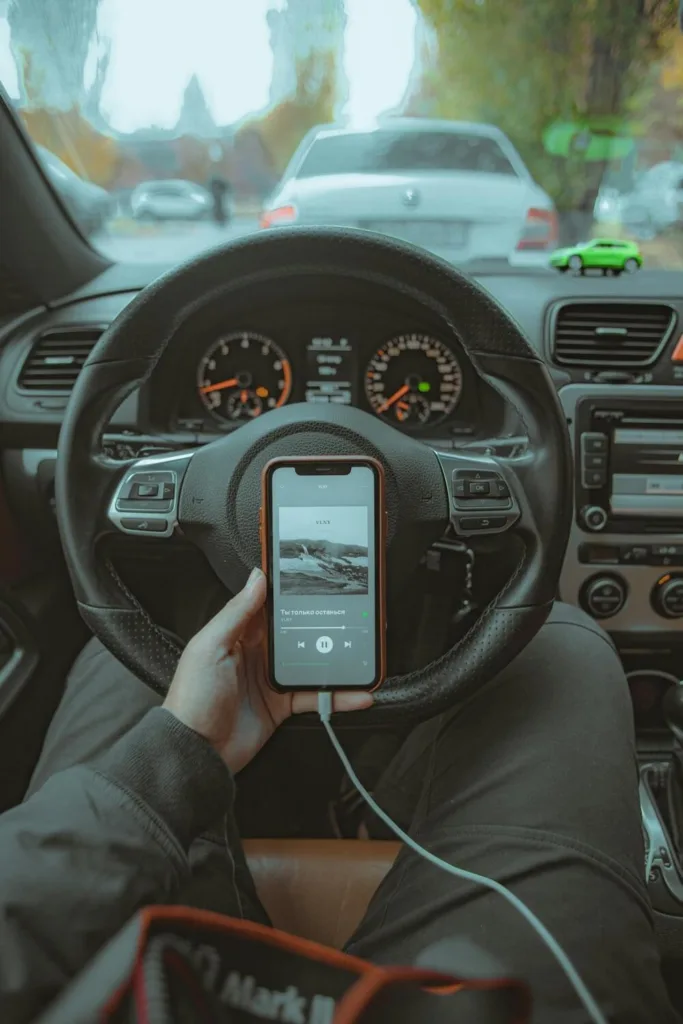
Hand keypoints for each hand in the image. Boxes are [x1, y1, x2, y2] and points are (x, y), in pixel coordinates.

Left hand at [162, 568, 372, 772]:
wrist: (196, 750)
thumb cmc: (192, 698)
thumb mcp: (210, 646)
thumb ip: (236, 613)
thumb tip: (257, 578)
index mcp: (237, 633)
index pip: (267, 604)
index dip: (289, 591)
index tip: (315, 578)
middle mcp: (257, 653)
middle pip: (296, 631)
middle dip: (321, 622)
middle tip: (350, 611)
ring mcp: (271, 679)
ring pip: (311, 662)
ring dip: (335, 658)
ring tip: (361, 650)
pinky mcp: (282, 705)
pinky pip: (315, 695)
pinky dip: (337, 695)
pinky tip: (357, 693)